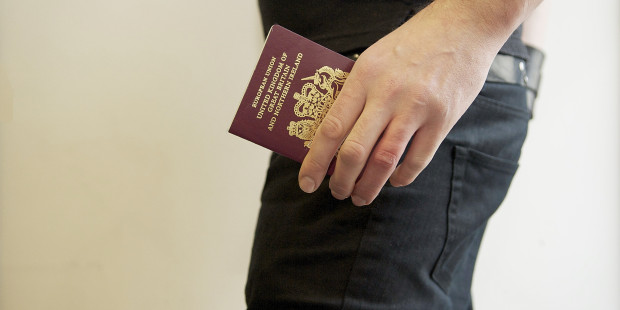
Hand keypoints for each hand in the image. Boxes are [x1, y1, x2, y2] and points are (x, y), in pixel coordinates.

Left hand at [297, 0, 523, 205]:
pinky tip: (394, 180)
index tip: (307, 182)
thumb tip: (332, 134)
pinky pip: (419, 159)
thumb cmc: (412, 44)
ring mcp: (417, 108)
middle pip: (355, 151)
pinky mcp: (443, 118)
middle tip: (336, 193)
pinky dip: (403, 176)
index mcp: (364, 77)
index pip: (331, 128)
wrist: (462, 27)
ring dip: (369, 186)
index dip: (315, 161)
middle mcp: (388, 94)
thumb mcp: (373, 59)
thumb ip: (356, 93)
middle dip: (341, 180)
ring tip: (361, 197)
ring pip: (385, 160)